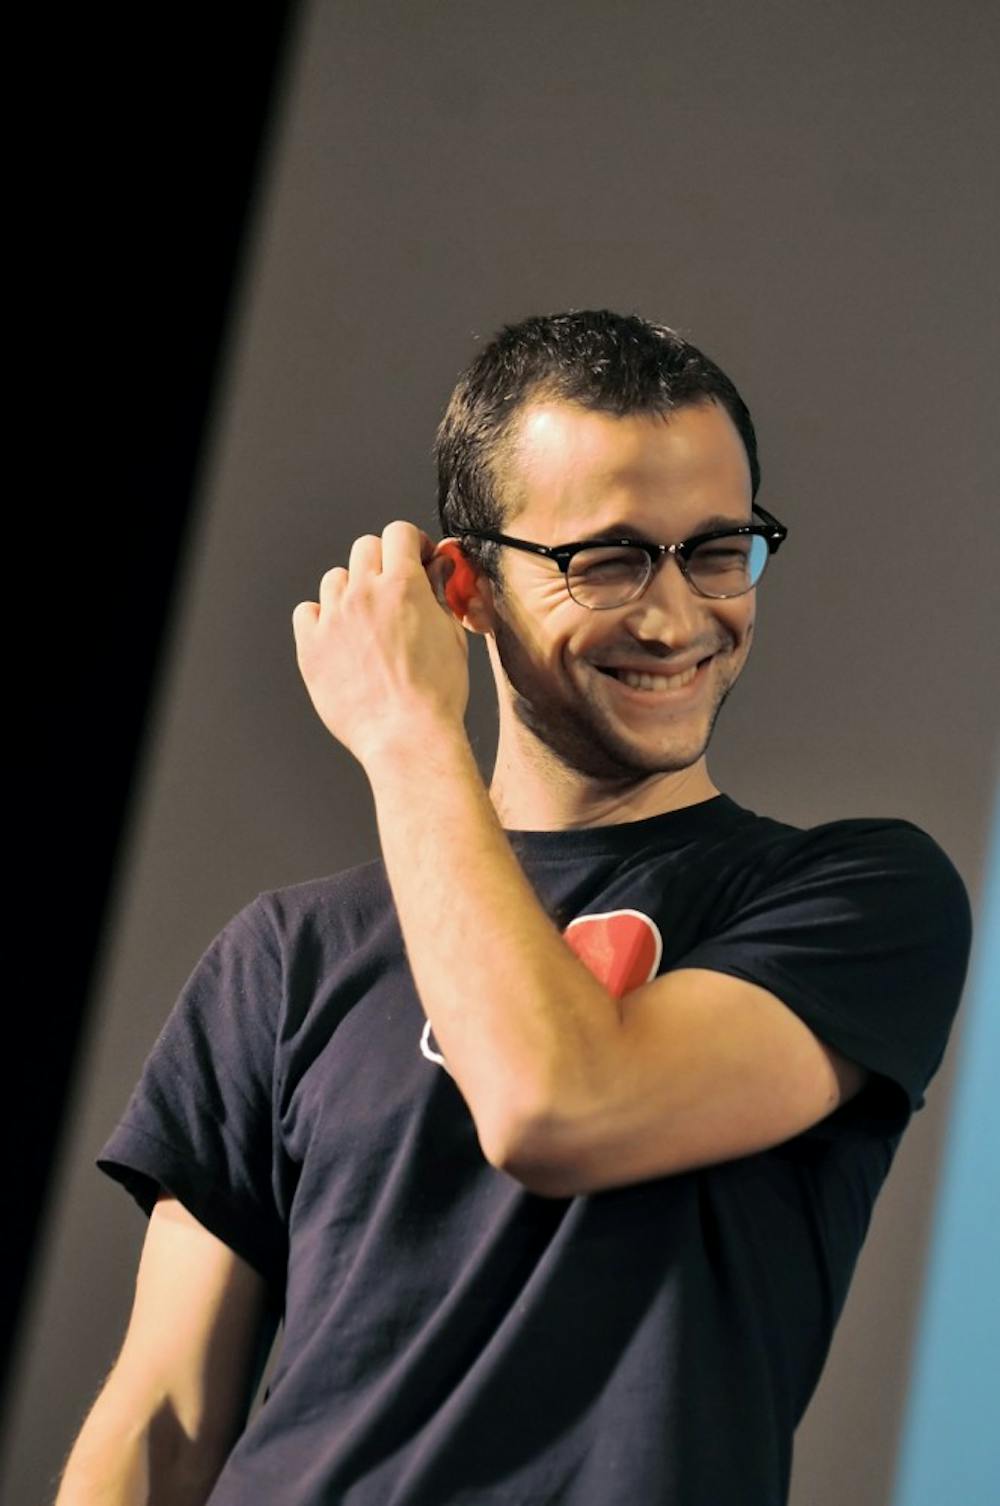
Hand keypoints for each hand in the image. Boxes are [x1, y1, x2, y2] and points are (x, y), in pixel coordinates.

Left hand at [291, 520, 468, 766]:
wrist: (406, 735)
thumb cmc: (437, 692)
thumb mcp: (450, 635)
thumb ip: (439, 592)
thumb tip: (438, 564)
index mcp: (403, 585)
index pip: (398, 532)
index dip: (410, 544)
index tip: (416, 561)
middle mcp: (364, 593)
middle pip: (365, 548)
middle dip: (382, 562)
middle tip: (392, 592)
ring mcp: (333, 618)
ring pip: (335, 578)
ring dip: (351, 591)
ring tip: (367, 622)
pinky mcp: (310, 645)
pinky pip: (306, 611)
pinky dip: (320, 618)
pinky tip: (339, 638)